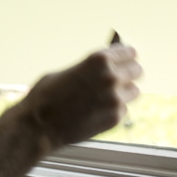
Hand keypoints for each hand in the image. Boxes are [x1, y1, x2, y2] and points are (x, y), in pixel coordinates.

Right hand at [23, 44, 141, 148]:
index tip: (125, 59)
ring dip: (123, 92)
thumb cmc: (46, 95)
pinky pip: (123, 109)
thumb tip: (104, 67)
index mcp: (98, 60)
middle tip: (117, 78)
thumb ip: (89, 69)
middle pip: (137, 70)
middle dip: (128, 73)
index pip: (129, 52)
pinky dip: (114, 109)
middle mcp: (111, 77)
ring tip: (104, 96)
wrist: (39, 124)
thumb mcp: (67, 71)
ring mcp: (115, 99)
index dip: (125, 56)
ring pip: (134, 91)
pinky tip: (96, 110)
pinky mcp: (115, 118)